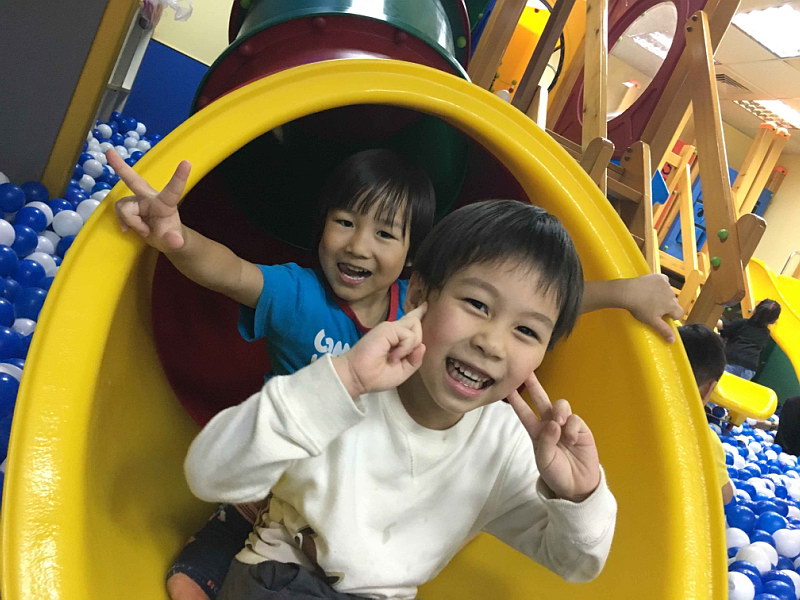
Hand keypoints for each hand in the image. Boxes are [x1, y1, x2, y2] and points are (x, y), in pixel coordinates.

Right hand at [107, 149, 188, 252]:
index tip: (187, 162)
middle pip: (134, 180)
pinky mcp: (129, 206)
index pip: (173, 190)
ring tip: (144, 231)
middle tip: (109, 151)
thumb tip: (175, 241)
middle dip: (121, 167)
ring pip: (124, 208)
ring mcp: (138, 201)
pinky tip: (129, 229)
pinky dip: (124, 222)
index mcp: (166, 203)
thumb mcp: (174, 242)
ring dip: (131, 222)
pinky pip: (119, 212)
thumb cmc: (171, 236)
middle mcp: (150, 197)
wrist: (163, 238)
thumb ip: (174, 240)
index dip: (179, 177)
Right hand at [332, 304, 426, 397]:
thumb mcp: (402, 371)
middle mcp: (393, 330)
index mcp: (396, 338)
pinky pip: (409, 335)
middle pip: (415, 322)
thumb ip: (415, 360)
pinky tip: (394, 356)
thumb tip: (422, 345)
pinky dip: (405, 348)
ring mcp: (390, 327)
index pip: (409, 321)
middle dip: (417, 339)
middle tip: (400, 357)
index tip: (425, 304)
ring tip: (396, 358)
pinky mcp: (388, 328)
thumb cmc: (377, 376)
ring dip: (410, 346)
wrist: (359, 377)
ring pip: (415, 326)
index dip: (418, 313)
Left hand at [507, 373, 599, 502]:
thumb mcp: (544, 460)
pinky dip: (571, 426)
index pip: (524, 412)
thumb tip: (553, 423)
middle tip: (528, 372)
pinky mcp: (580, 429)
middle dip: (535, 386)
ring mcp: (566, 425)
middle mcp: (549, 424)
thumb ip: (546, 441)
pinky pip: (575, 419)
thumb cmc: (555, 473)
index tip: (507, 387)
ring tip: (558, 424)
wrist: (576, 485)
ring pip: (560, 405)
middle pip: (541, 400)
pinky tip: (571, 438)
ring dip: (558, 411)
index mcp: (536, 431)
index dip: (516, 400)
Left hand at [620, 274, 682, 342]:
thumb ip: (664, 330)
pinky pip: (663, 281)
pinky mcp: (659, 276)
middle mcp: (672, 294)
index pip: (679, 313)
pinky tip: (650, 288)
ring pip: (668, 292)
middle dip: (666, 306)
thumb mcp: (652, 321)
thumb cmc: (639, 308)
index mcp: (672, 305)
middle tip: (653, 308)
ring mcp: (666, 284)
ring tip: (650, 298)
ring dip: (663, 295)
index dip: (671, 317)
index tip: (662, 317)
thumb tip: (672, 341)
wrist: (627, 292)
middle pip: (673, 302)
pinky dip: (659, 284)